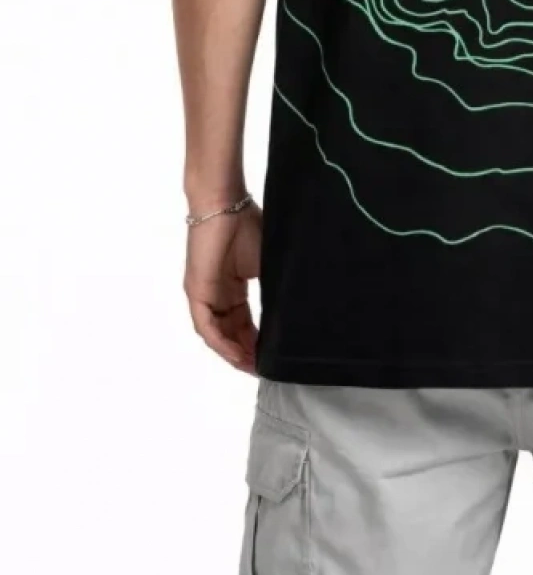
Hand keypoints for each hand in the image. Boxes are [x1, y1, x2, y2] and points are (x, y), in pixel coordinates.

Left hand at [184, 202, 261, 372]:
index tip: (274, 355)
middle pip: (230, 333)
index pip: (243, 323)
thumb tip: (294, 307)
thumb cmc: (247, 226)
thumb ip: (272, 286)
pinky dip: (221, 343)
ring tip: (254, 366)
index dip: (257, 341)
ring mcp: (204, 295)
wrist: (226, 205)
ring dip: (234, 353)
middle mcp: (216, 295)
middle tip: (266, 368)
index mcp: (232, 288)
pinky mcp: (197, 292)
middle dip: (247, 353)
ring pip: (218, 335)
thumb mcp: (265, 263)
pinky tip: (237, 355)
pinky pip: (207, 327)